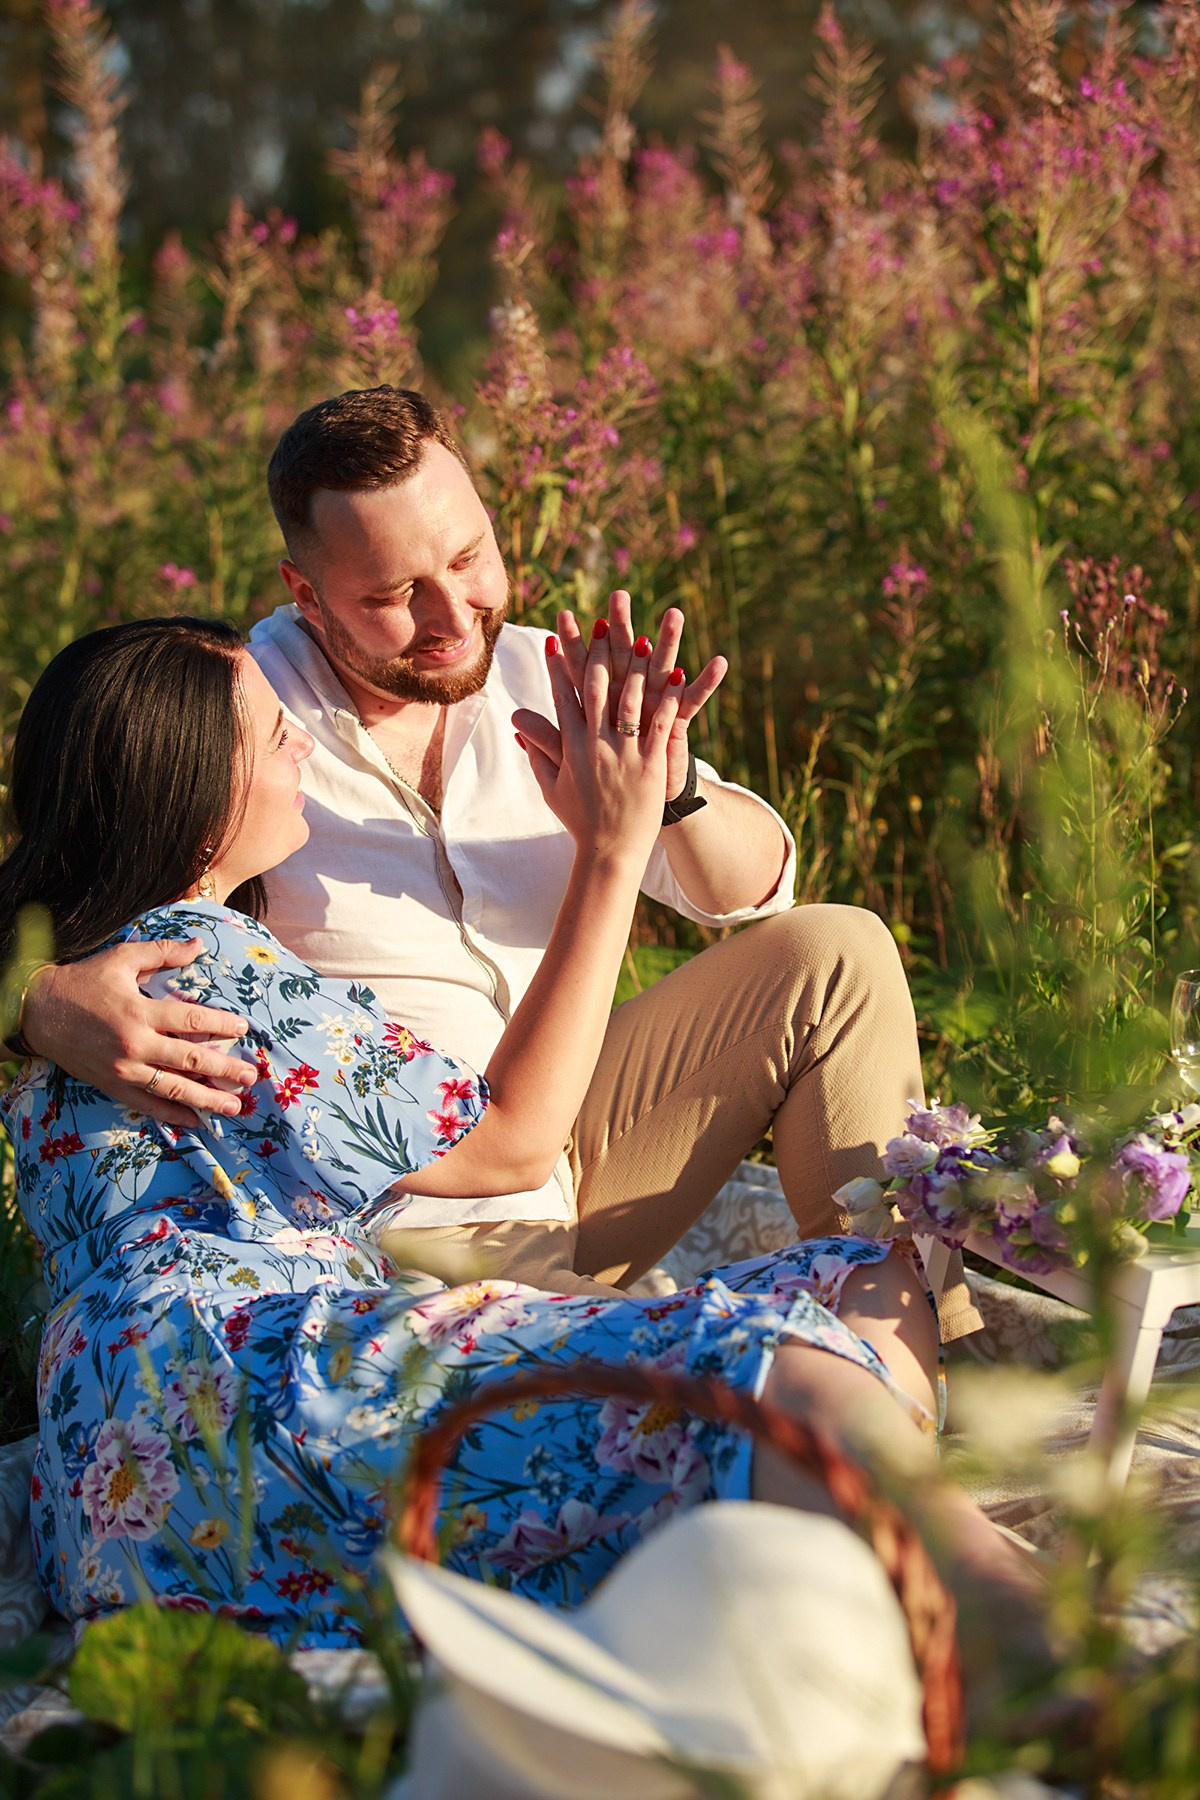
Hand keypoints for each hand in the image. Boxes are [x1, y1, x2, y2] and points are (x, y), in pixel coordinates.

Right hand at [22, 940, 254, 1124]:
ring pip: (173, 1088)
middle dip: (224, 1069)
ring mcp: (123, 1070)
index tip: (244, 1030)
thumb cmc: (84, 981)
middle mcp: (134, 1044)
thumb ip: (162, 952)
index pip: (192, 1022)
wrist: (38, 1011)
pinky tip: (195, 1120)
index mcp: (140, 1011)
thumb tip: (199, 945)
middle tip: (251, 1076)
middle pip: (190, 1060)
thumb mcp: (122, 958)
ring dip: (207, 1099)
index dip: (222, 1026)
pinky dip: (172, 1114)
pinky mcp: (112, 1086)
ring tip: (235, 1105)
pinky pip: (147, 1104)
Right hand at [512, 631, 680, 862]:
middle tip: (600, 623)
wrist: (609, 852)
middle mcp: (595, 745)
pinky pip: (660, 724)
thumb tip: (518, 724)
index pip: (563, 698)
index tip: (554, 638)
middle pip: (595, 689)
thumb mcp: (552, 787)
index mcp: (571, 748)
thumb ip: (538, 752)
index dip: (559, 666)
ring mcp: (624, 753)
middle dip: (597, 653)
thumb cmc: (580, 821)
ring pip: (630, 701)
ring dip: (636, 668)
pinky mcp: (650, 764)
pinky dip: (668, 699)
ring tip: (642, 640)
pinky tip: (677, 675)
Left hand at [557, 593, 727, 801]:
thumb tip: (514, 720)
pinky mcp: (675, 724)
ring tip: (675, 613)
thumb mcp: (573, 760)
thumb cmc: (605, 784)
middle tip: (619, 595)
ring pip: (661, 669)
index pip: (583, 670)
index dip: (573, 646)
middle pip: (623, 657)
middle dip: (621, 627)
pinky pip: (693, 701)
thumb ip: (548, 738)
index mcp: (601, 707)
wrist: (636, 809)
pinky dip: (706, 684)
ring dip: (669, 642)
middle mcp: (627, 699)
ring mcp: (653, 707)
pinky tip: (719, 663)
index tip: (560, 618)